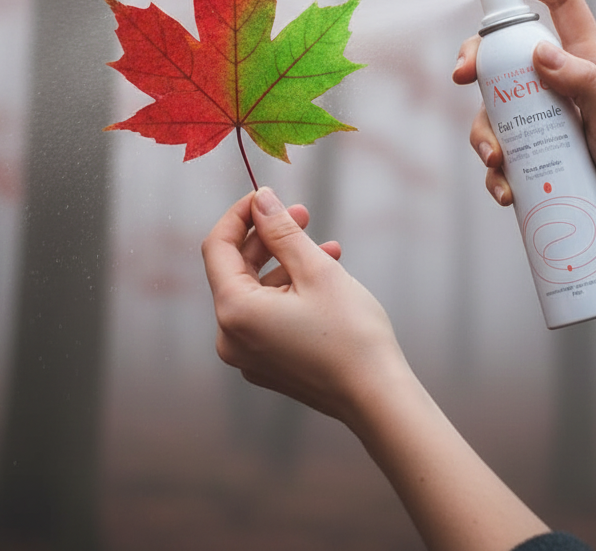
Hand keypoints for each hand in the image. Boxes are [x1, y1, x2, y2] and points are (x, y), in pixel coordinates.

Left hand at [202, 187, 404, 424]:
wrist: (378, 399)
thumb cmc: (349, 334)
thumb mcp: (315, 269)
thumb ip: (281, 230)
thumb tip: (261, 199)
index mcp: (234, 311)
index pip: (217, 247)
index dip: (239, 215)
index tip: (266, 195)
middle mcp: (230, 337)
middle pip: (236, 269)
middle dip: (269, 237)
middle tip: (303, 213)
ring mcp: (248, 355)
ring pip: (256, 292)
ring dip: (286, 262)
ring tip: (327, 246)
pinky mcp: (268, 365)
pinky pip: (268, 315)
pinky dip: (290, 291)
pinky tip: (325, 276)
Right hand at [452, 0, 595, 247]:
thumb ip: (584, 81)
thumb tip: (539, 50)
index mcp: (585, 59)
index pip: (560, 2)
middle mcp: (558, 82)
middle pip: (505, 51)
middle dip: (475, 58)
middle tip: (460, 76)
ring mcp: (542, 118)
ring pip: (492, 107)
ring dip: (483, 132)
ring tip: (496, 160)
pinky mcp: (533, 152)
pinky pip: (499, 152)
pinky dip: (493, 171)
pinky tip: (505, 190)